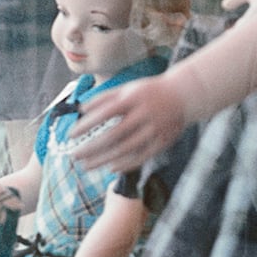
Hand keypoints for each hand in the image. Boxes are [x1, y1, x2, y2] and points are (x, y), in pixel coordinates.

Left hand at [70, 73, 185, 173]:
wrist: (185, 95)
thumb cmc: (150, 91)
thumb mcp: (128, 88)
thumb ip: (104, 97)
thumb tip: (81, 108)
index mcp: (133, 99)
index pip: (104, 113)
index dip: (86, 125)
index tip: (70, 135)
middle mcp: (143, 115)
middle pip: (113, 135)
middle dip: (92, 147)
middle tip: (74, 156)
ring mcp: (154, 130)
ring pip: (125, 149)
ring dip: (104, 159)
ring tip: (86, 166)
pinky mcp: (162, 142)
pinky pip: (141, 157)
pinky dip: (125, 164)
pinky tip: (110, 168)